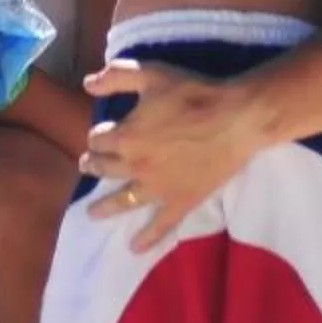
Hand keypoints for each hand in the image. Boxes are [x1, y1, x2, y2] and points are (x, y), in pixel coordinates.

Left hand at [80, 59, 260, 250]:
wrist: (235, 118)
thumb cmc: (192, 93)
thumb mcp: (150, 74)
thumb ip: (116, 77)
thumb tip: (87, 85)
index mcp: (126, 136)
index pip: (98, 139)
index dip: (97, 136)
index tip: (101, 135)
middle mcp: (135, 166)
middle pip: (105, 169)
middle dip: (94, 166)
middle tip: (89, 167)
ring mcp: (157, 188)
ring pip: (123, 201)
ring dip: (105, 207)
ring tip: (93, 213)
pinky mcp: (181, 201)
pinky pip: (160, 225)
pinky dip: (146, 238)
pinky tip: (134, 248)